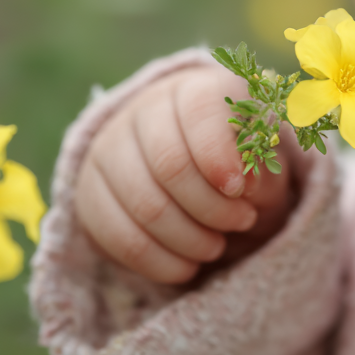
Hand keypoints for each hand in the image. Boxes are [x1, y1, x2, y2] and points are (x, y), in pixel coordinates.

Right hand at [75, 66, 297, 283]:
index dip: (220, 157)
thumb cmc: (241, 163)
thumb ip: (260, 163)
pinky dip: (158, 262)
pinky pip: (117, 236)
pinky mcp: (90, 190)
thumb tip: (243, 182)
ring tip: (216, 246)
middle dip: (212, 208)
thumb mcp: (264, 158)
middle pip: (170, 164)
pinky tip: (186, 266)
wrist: (201, 175)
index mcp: (195, 89)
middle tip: (241, 222)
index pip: (199, 112)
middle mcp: (145, 109)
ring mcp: (110, 147)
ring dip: (189, 240)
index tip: (241, 193)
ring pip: (144, 205)